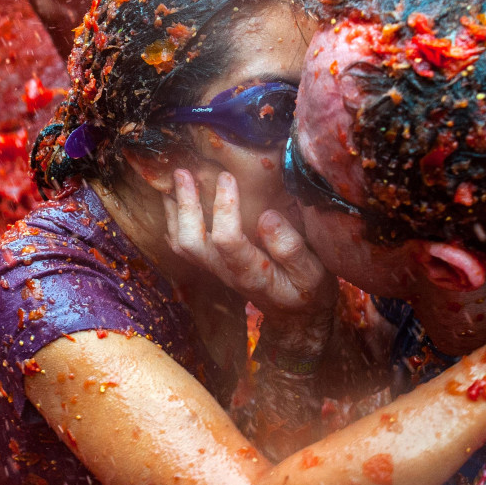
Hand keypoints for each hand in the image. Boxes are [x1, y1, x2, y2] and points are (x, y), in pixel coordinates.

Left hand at [163, 169, 336, 334]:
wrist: (294, 312)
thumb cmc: (306, 289)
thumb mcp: (312, 273)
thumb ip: (291, 249)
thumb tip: (267, 216)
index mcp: (252, 272)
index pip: (228, 241)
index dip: (225, 207)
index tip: (228, 177)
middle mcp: (225, 271)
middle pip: (191, 242)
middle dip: (186, 205)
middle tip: (184, 172)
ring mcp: (215, 268)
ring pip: (181, 243)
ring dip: (174, 210)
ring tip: (173, 178)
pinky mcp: (212, 263)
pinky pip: (183, 244)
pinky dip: (174, 219)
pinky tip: (176, 198)